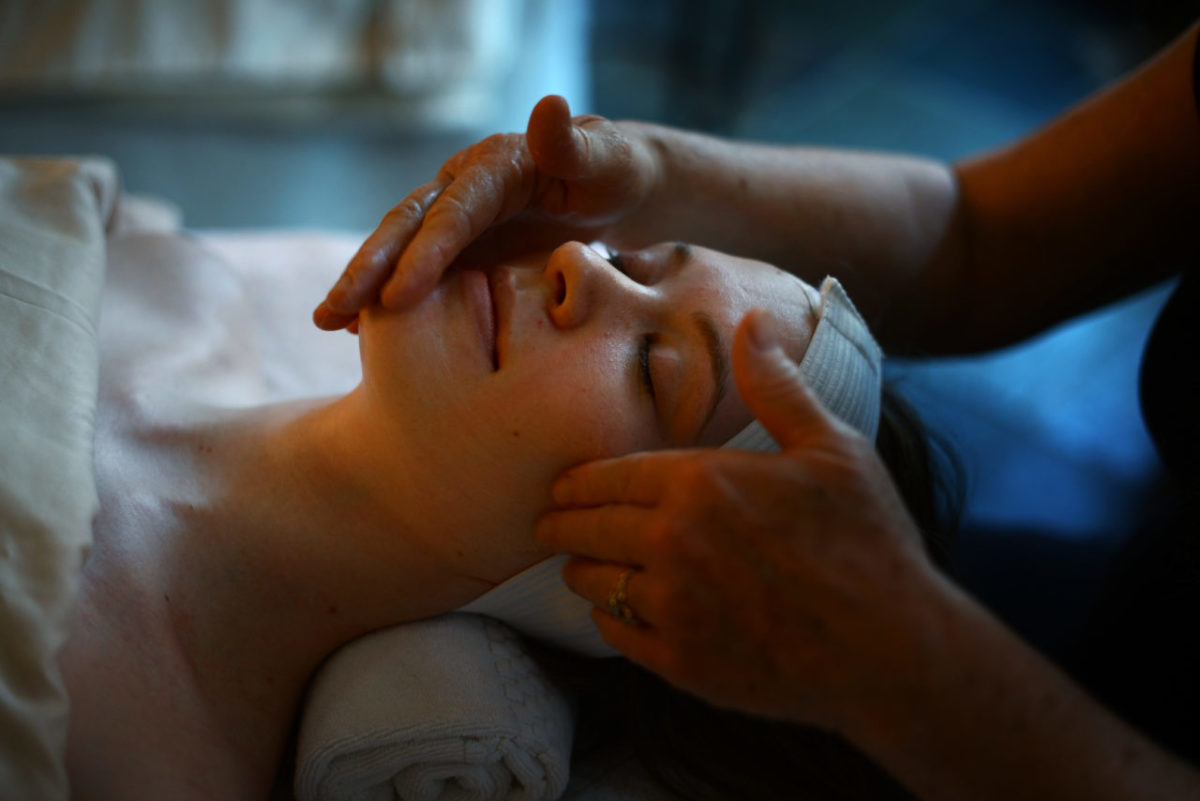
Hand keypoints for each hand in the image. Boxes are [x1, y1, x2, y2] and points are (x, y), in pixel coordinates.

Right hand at [312, 95, 657, 329]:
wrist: (613, 187)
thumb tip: (550, 105)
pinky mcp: (462, 247)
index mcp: (493, 168)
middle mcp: (463, 188)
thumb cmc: (616, 173)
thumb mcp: (608, 162)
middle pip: (407, 227)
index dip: (424, 253)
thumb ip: (576, 146)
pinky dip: (388, 297)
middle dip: (368, 270)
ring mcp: (458, 219)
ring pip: (400, 251)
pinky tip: (359, 330)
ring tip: (327, 322)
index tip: (397, 295)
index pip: (453, 213)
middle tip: (332, 311)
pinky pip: (418, 273)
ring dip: (364, 285)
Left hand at [535, 309, 952, 734]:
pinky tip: (615, 613)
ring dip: (580, 572)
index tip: (561, 486)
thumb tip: (753, 321)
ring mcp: (673, 607)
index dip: (578, 481)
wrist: (893, 648)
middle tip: (548, 525)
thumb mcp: (832, 448)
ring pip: (595, 583)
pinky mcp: (682, 662)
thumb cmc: (867, 541)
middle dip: (561, 524)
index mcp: (700, 482)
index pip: (609, 476)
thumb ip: (776, 387)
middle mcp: (672, 542)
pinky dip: (609, 620)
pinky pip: (618, 635)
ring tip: (578, 568)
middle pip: (587, 528)